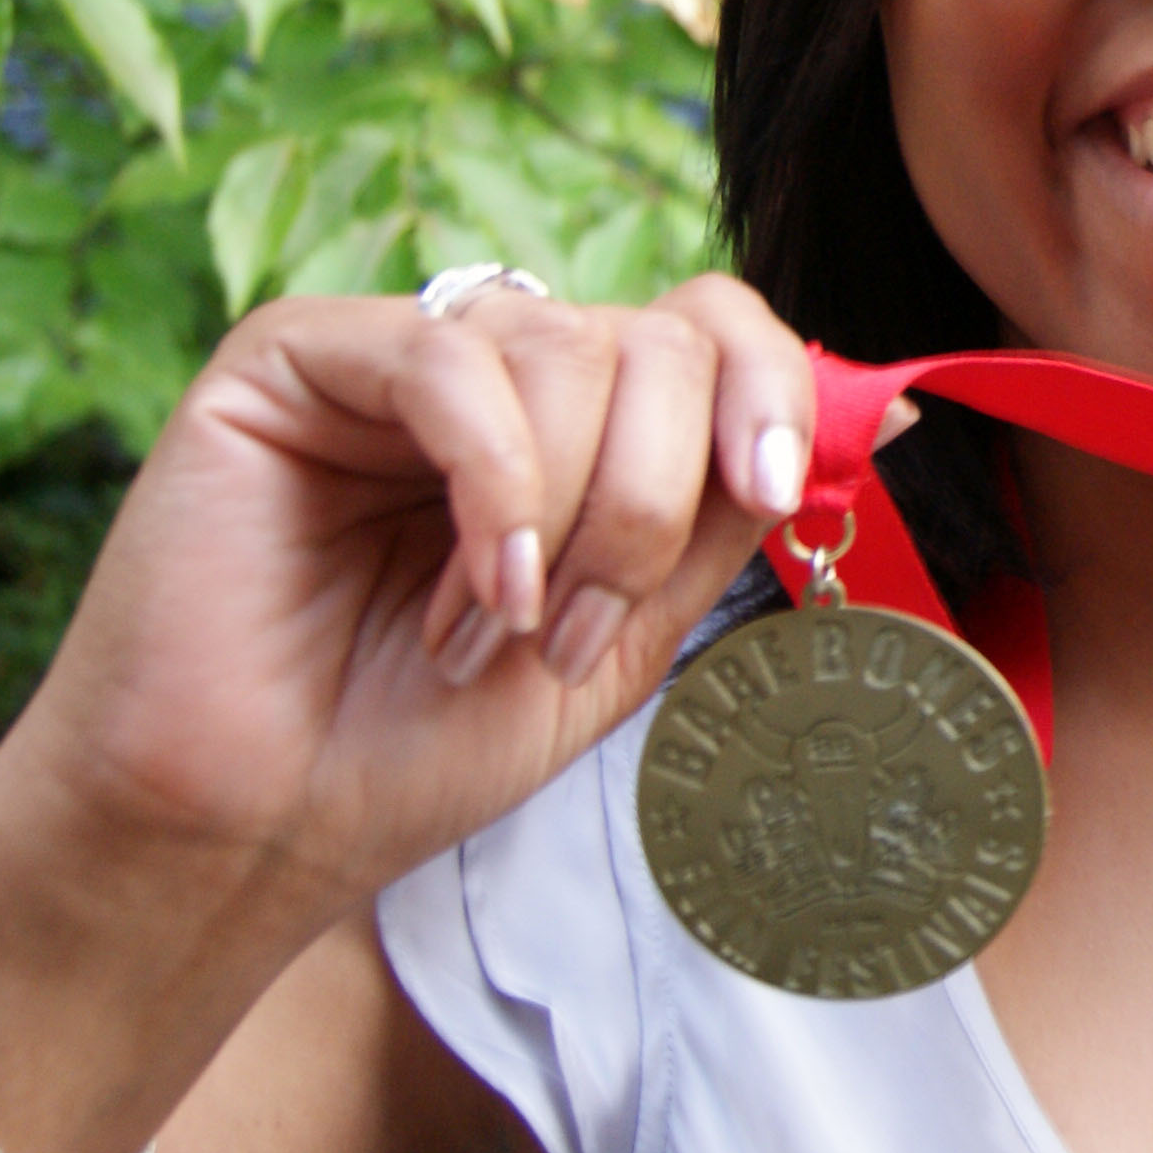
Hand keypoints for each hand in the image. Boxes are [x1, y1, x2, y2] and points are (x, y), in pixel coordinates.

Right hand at [0, 275, 827, 932]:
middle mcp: (497, 366)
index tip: (776, 489)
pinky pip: (450, 360)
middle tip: (578, 629)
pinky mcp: (293, 358)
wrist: (264, 826)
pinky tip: (477, 588)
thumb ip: (726, 514)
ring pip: (566, 347)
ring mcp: (396, 354)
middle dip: (652, 500)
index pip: (714, 325)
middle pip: (659, 340)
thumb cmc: (426, 741)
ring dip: (565, 517)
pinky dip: (494, 484)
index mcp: (581, 419)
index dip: (770, 391)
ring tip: (497, 631)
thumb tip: (888, 412)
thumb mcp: (627, 629)